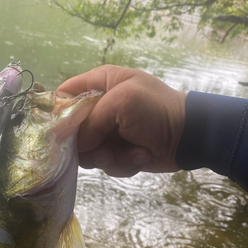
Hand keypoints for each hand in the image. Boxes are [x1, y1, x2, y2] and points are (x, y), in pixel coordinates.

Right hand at [57, 65, 186, 176]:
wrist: (189, 137)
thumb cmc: (156, 111)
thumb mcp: (121, 103)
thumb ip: (89, 120)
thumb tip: (71, 144)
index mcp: (100, 84)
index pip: (64, 95)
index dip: (58, 114)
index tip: (60, 133)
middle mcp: (100, 107)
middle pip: (71, 131)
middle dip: (87, 144)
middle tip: (104, 149)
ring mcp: (108, 132)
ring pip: (87, 152)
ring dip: (109, 156)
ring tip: (131, 151)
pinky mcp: (117, 152)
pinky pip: (105, 163)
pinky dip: (123, 163)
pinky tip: (141, 155)